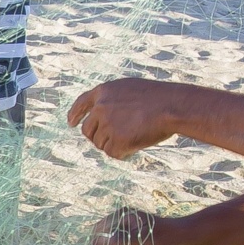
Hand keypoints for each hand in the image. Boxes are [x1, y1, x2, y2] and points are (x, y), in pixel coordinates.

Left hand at [68, 78, 184, 159]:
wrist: (172, 107)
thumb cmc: (159, 98)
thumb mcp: (132, 90)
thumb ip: (115, 101)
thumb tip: (103, 120)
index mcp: (104, 92)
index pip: (81, 103)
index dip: (75, 114)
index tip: (71, 122)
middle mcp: (101, 108)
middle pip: (87, 130)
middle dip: (97, 137)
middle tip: (112, 140)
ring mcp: (107, 125)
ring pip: (100, 143)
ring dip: (113, 145)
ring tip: (134, 136)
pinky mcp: (116, 141)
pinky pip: (113, 153)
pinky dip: (123, 153)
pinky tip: (136, 145)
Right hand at [85, 206, 165, 244]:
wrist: (182, 237)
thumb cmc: (161, 238)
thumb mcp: (135, 241)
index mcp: (121, 215)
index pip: (97, 230)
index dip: (92, 244)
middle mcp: (122, 218)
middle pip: (103, 234)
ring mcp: (127, 226)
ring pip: (110, 240)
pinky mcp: (133, 234)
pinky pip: (119, 243)